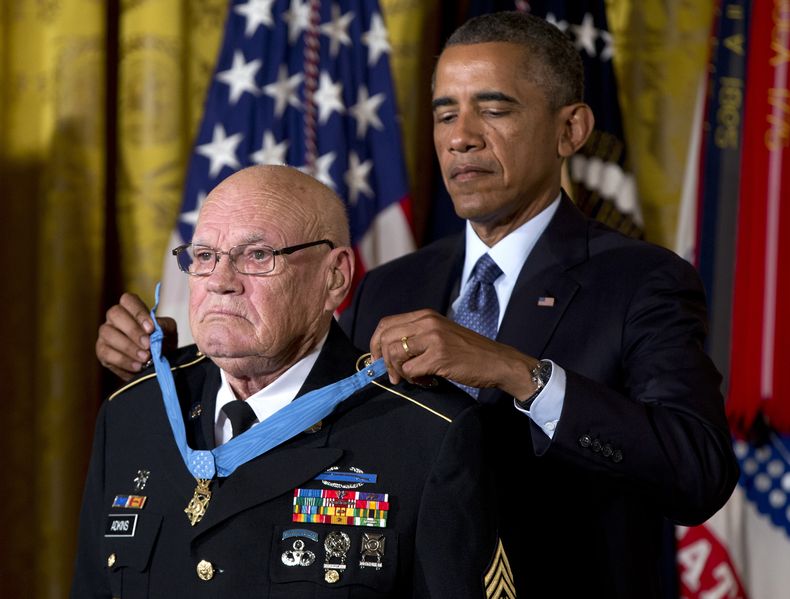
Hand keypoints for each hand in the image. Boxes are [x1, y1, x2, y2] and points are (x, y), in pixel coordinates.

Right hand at [96, 293, 177, 380]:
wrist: (157, 364)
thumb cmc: (162, 342)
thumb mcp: (169, 331)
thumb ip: (164, 326)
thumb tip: (156, 328)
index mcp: (131, 308)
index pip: (128, 300)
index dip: (138, 312)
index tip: (151, 328)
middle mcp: (115, 318)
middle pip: (115, 314)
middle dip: (132, 330)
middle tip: (147, 345)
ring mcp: (106, 334)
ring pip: (109, 334)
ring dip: (128, 347)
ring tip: (145, 358)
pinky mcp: (102, 351)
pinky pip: (107, 353)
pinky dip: (124, 361)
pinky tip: (137, 366)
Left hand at [369, 309, 537, 398]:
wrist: (497, 361)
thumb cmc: (468, 352)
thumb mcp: (440, 334)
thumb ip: (416, 337)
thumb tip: (386, 354)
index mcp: (425, 315)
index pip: (386, 324)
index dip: (375, 343)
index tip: (377, 360)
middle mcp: (427, 322)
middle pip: (385, 338)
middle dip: (382, 360)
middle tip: (393, 376)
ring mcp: (433, 338)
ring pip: (394, 354)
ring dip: (398, 372)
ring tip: (414, 378)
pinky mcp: (439, 356)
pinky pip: (410, 370)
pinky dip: (414, 380)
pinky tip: (428, 380)